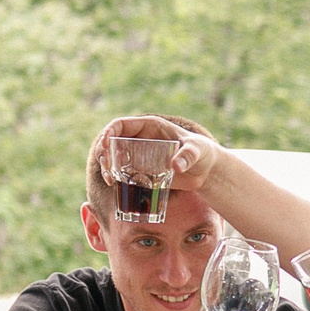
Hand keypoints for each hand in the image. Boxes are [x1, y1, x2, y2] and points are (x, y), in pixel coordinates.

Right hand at [96, 113, 225, 190]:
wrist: (205, 171)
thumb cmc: (202, 153)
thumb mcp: (197, 150)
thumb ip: (188, 156)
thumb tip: (175, 166)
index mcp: (149, 126)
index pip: (120, 124)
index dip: (108, 132)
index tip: (105, 145)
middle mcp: (140, 139)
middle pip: (111, 141)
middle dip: (104, 153)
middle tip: (107, 169)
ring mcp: (139, 155)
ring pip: (113, 157)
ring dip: (106, 166)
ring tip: (110, 180)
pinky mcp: (141, 170)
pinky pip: (121, 172)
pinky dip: (114, 177)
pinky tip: (115, 186)